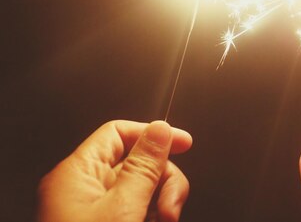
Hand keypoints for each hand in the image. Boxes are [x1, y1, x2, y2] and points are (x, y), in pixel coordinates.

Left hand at [38, 120, 192, 221]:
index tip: (183, 143)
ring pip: (140, 189)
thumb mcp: (123, 206)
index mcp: (76, 173)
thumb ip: (144, 166)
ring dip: (160, 203)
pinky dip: (150, 215)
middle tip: (170, 206)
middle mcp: (81, 189)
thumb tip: (161, 129)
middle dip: (162, 181)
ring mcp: (91, 211)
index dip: (153, 134)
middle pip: (136, 163)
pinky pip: (134, 209)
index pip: (118, 133)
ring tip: (163, 221)